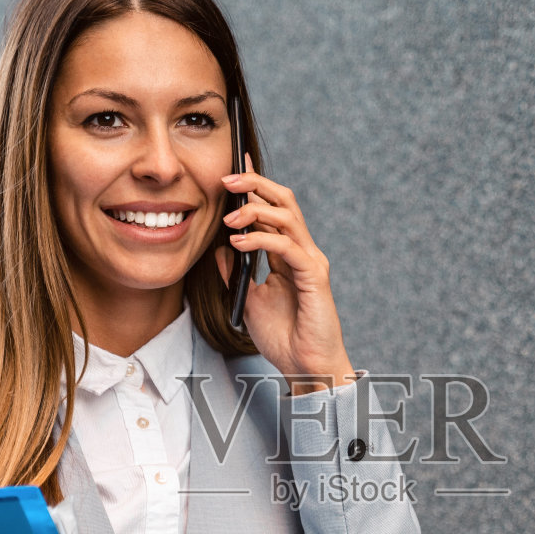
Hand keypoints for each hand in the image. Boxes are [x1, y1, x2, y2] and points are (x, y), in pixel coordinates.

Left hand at [218, 159, 355, 394]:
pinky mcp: (314, 277)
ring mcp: (311, 262)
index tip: (233, 167)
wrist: (305, 367)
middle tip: (226, 179)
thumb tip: (220, 247)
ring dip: (254, 211)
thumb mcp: (249, 300)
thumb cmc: (283, 337)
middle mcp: (303, 251)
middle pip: (283, 201)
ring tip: (228, 219)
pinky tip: (239, 243)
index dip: (256, 185)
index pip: (273, 208)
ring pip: (287, 217)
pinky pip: (287, 247)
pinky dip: (261, 240)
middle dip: (255, 185)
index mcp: (289, 254)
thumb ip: (237, 272)